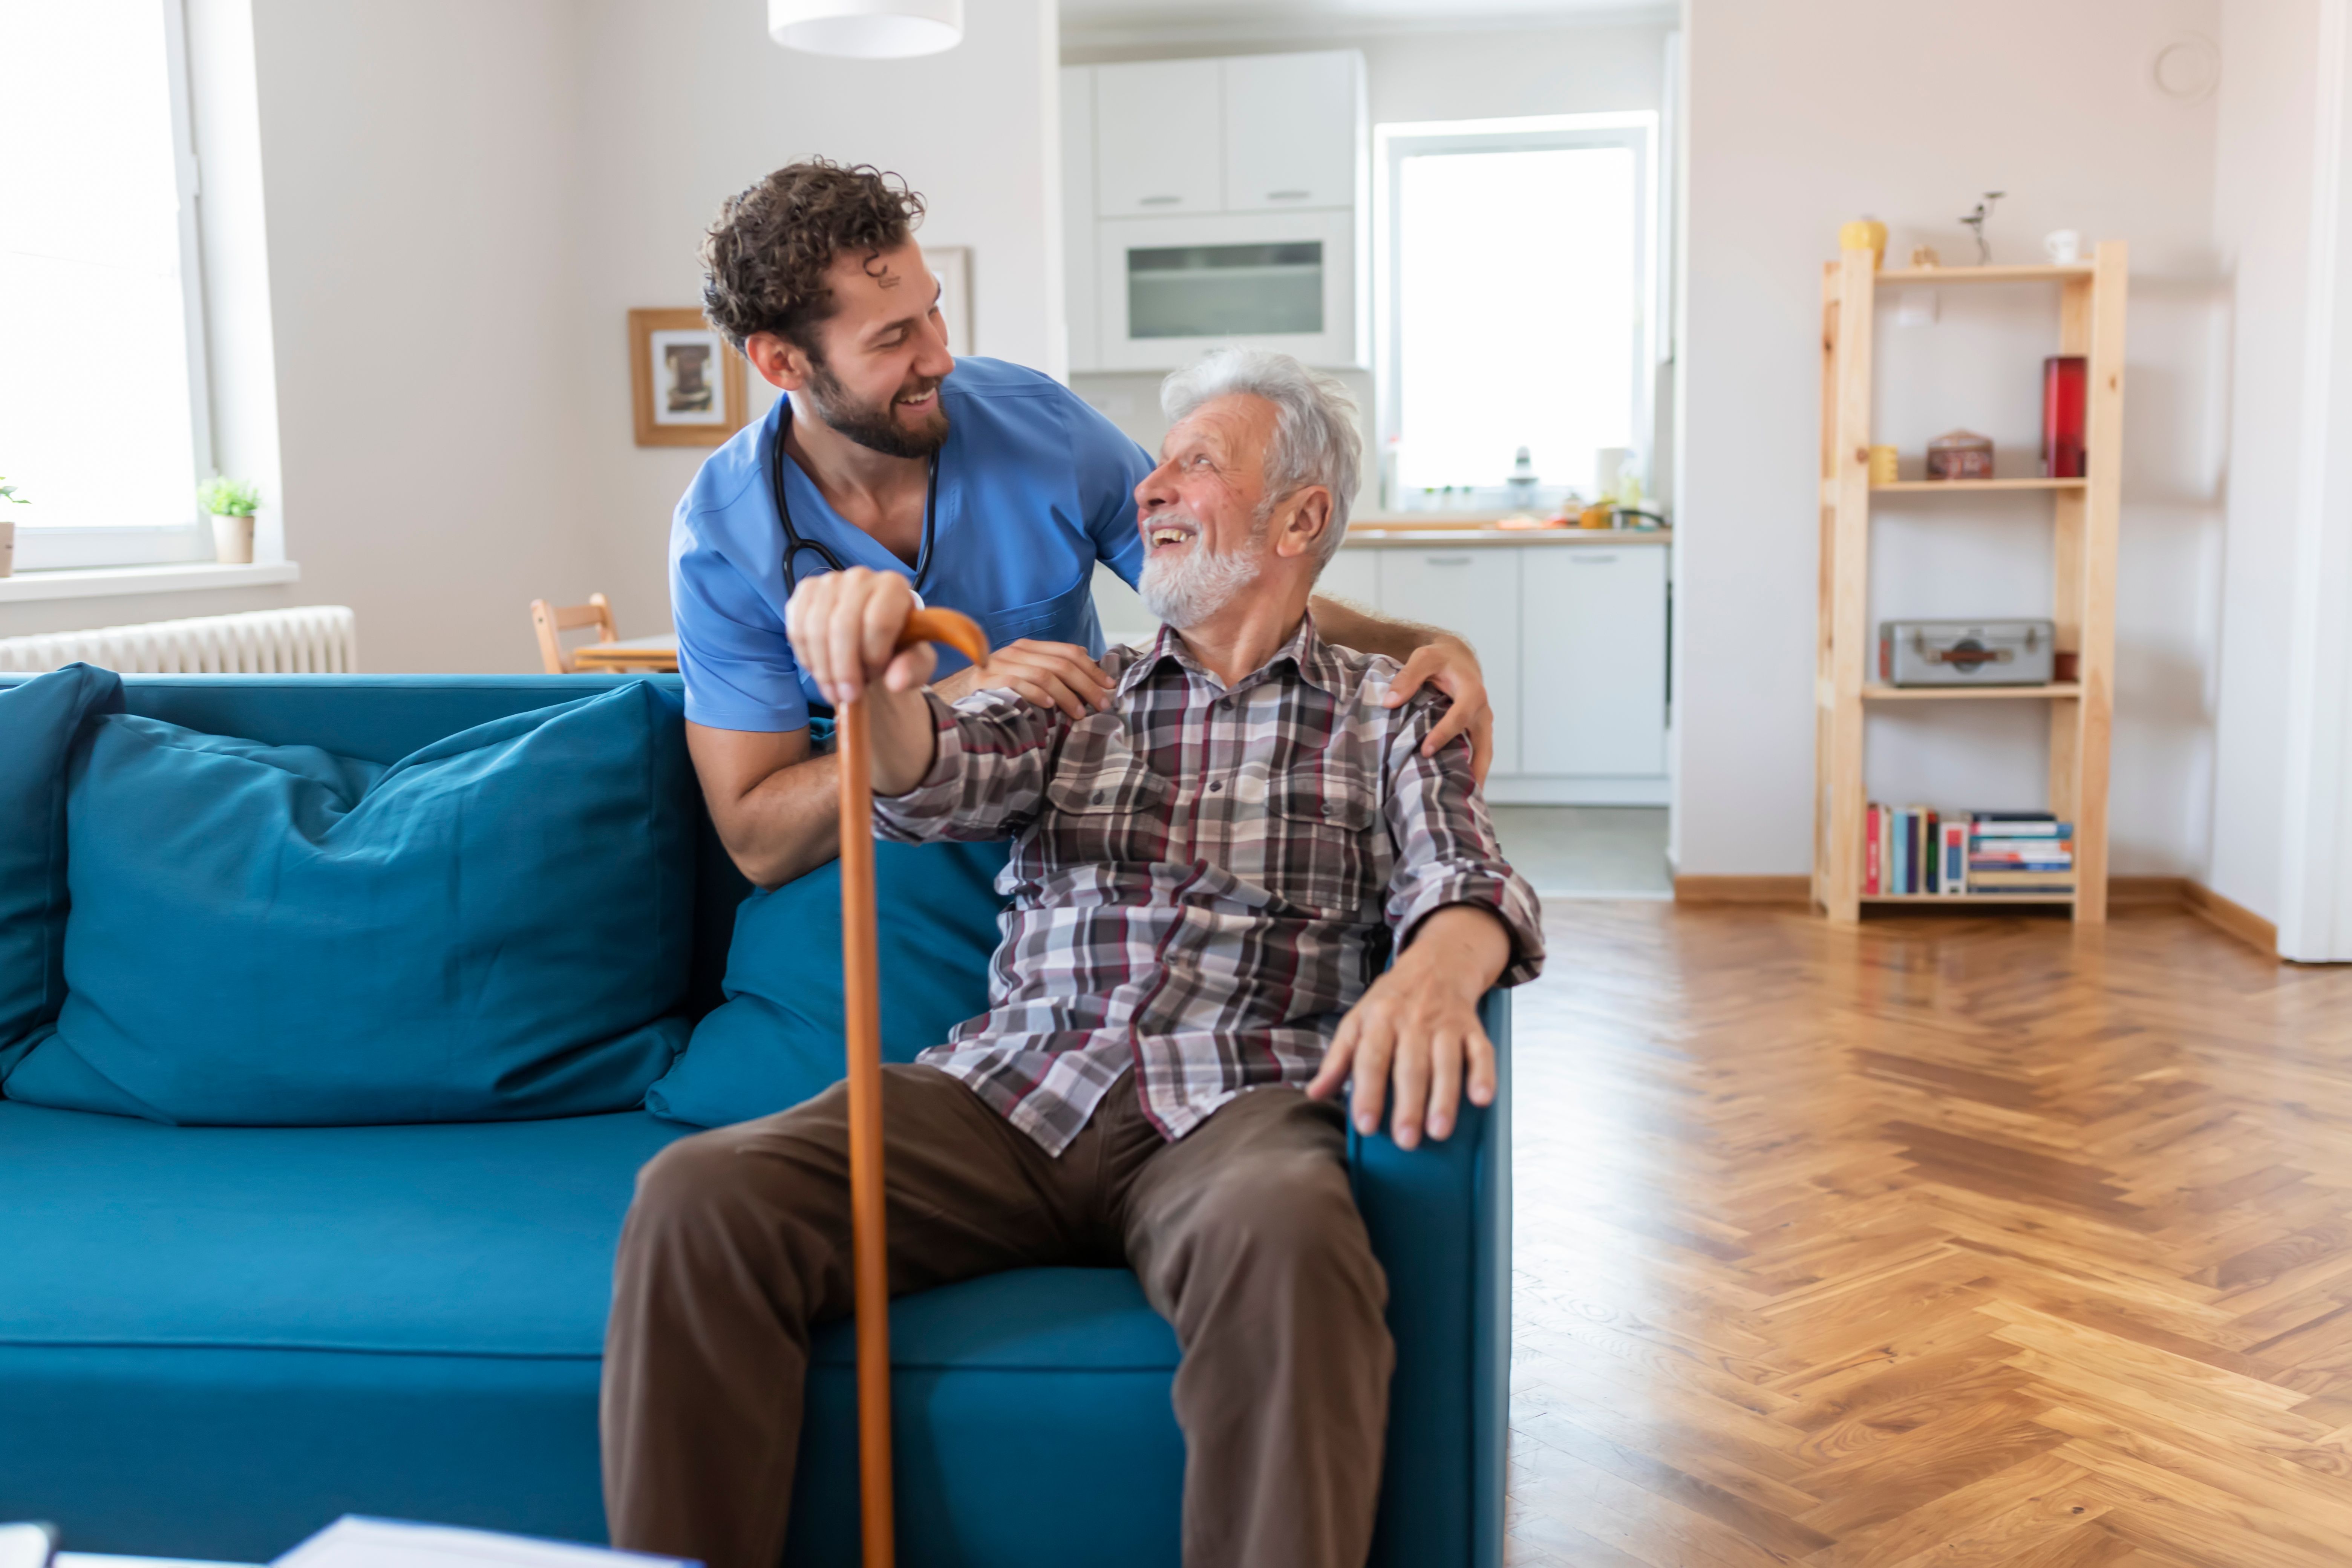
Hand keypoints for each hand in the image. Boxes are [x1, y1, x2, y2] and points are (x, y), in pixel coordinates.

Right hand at [784, 567, 933, 706]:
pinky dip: (806, 658)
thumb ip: (913, 669)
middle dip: (844, 670)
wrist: (873, 635)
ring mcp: (829, 581)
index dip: (874, 657)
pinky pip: (797, 628)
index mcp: (893, 586)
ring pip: (815, 629)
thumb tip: (896, 682)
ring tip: (835, 691)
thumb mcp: (916, 661)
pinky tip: (820, 672)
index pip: (878, 622)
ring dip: (823, 669)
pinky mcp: (805, 592)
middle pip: (842, 626)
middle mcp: (860, 576)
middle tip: (848, 696)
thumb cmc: (897, 646)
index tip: (875, 677)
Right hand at [935, 638, 1110, 719]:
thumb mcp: (1029, 673)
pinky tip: (1050, 707)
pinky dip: (1036, 694)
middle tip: (1102, 704)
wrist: (961, 697)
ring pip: (1043, 674)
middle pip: (1060, 663)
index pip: (1068, 652)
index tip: (1109, 686)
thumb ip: (1054, 666)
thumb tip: (1086, 657)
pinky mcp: (987, 680)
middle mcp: (1016, 651)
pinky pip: (1017, 683)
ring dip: (1066, 695)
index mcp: (1029, 647)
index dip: (1092, 669)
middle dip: (1086, 684)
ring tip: (1080, 713)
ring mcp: (1000, 663)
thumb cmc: (1001, 689)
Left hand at [1306, 907, 1506, 1149]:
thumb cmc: (1390, 1002)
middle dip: (1408, 1104)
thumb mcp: (1357, 1022)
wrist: (1435, 965)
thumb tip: (1314, 1093)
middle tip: (1406, 1140)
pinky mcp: (1473, 1028)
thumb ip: (1337, 1059)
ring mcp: (1445, 1025)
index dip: (1368, 1093)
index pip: (1370, 1059)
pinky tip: (1481, 1099)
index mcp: (1379, 1020)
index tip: (1366, 1125)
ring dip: (1444, 1098)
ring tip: (1439, 1131)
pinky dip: (1484, 1075)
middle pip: (1410, 1067)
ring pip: (1446, 1062)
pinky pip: (1481, 1052)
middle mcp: (1413, 1022)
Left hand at [1382, 639, 1493, 782]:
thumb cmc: (1439, 658)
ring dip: (1476, 777)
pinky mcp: (1477, 732)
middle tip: (1459, 794)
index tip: (1427, 751)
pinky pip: (1478, 754)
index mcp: (1472, 692)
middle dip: (1473, 770)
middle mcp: (1482, 711)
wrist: (1457, 657)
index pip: (1460, 717)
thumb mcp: (1423, 657)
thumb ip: (1407, 677)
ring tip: (1463, 803)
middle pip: (1483, 746)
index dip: (1445, 734)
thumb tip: (1389, 702)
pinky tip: (1458, 790)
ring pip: (1484, 755)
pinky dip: (1471, 771)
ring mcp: (1482, 724)